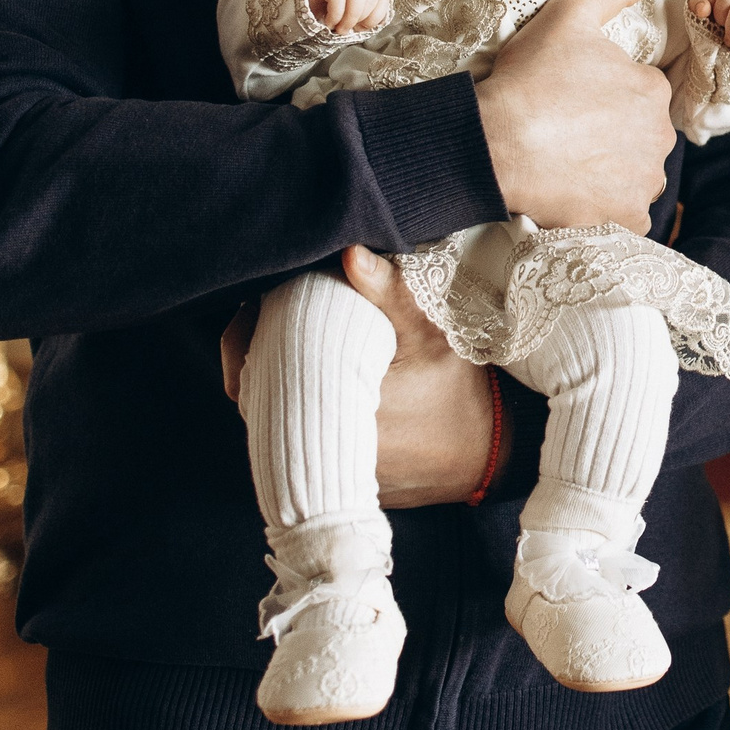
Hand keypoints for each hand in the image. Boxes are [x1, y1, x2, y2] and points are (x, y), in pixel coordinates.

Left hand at [219, 248, 512, 508]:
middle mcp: (318, 449)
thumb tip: (350, 253)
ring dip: (270, 380)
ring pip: (270, 418)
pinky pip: (294, 436)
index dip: (242, 338)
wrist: (487, 455)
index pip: (248, 378)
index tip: (255, 304)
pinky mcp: (334, 476)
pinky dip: (293, 405)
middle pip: (252, 397)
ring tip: (283, 339)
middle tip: (265, 312)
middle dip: (253, 353)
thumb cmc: (458, 394)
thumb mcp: (429, 336)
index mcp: (330, 412)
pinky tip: (307, 376)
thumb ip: (388, 294)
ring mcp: (323, 468)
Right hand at [476, 0, 673, 231]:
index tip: (571, 97)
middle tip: (565, 130)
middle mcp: (659, 137)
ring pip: (636, 172)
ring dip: (613, 169)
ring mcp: (643, 181)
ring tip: (567, 160)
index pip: (639, 90)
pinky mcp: (625, 216)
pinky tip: (575, 191)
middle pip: (640, 132)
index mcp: (651, 89)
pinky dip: (607, 206)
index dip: (604, 93)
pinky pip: (626, 213)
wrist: (494, 146)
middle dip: (612, 132)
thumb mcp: (569, 16)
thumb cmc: (529, 79)